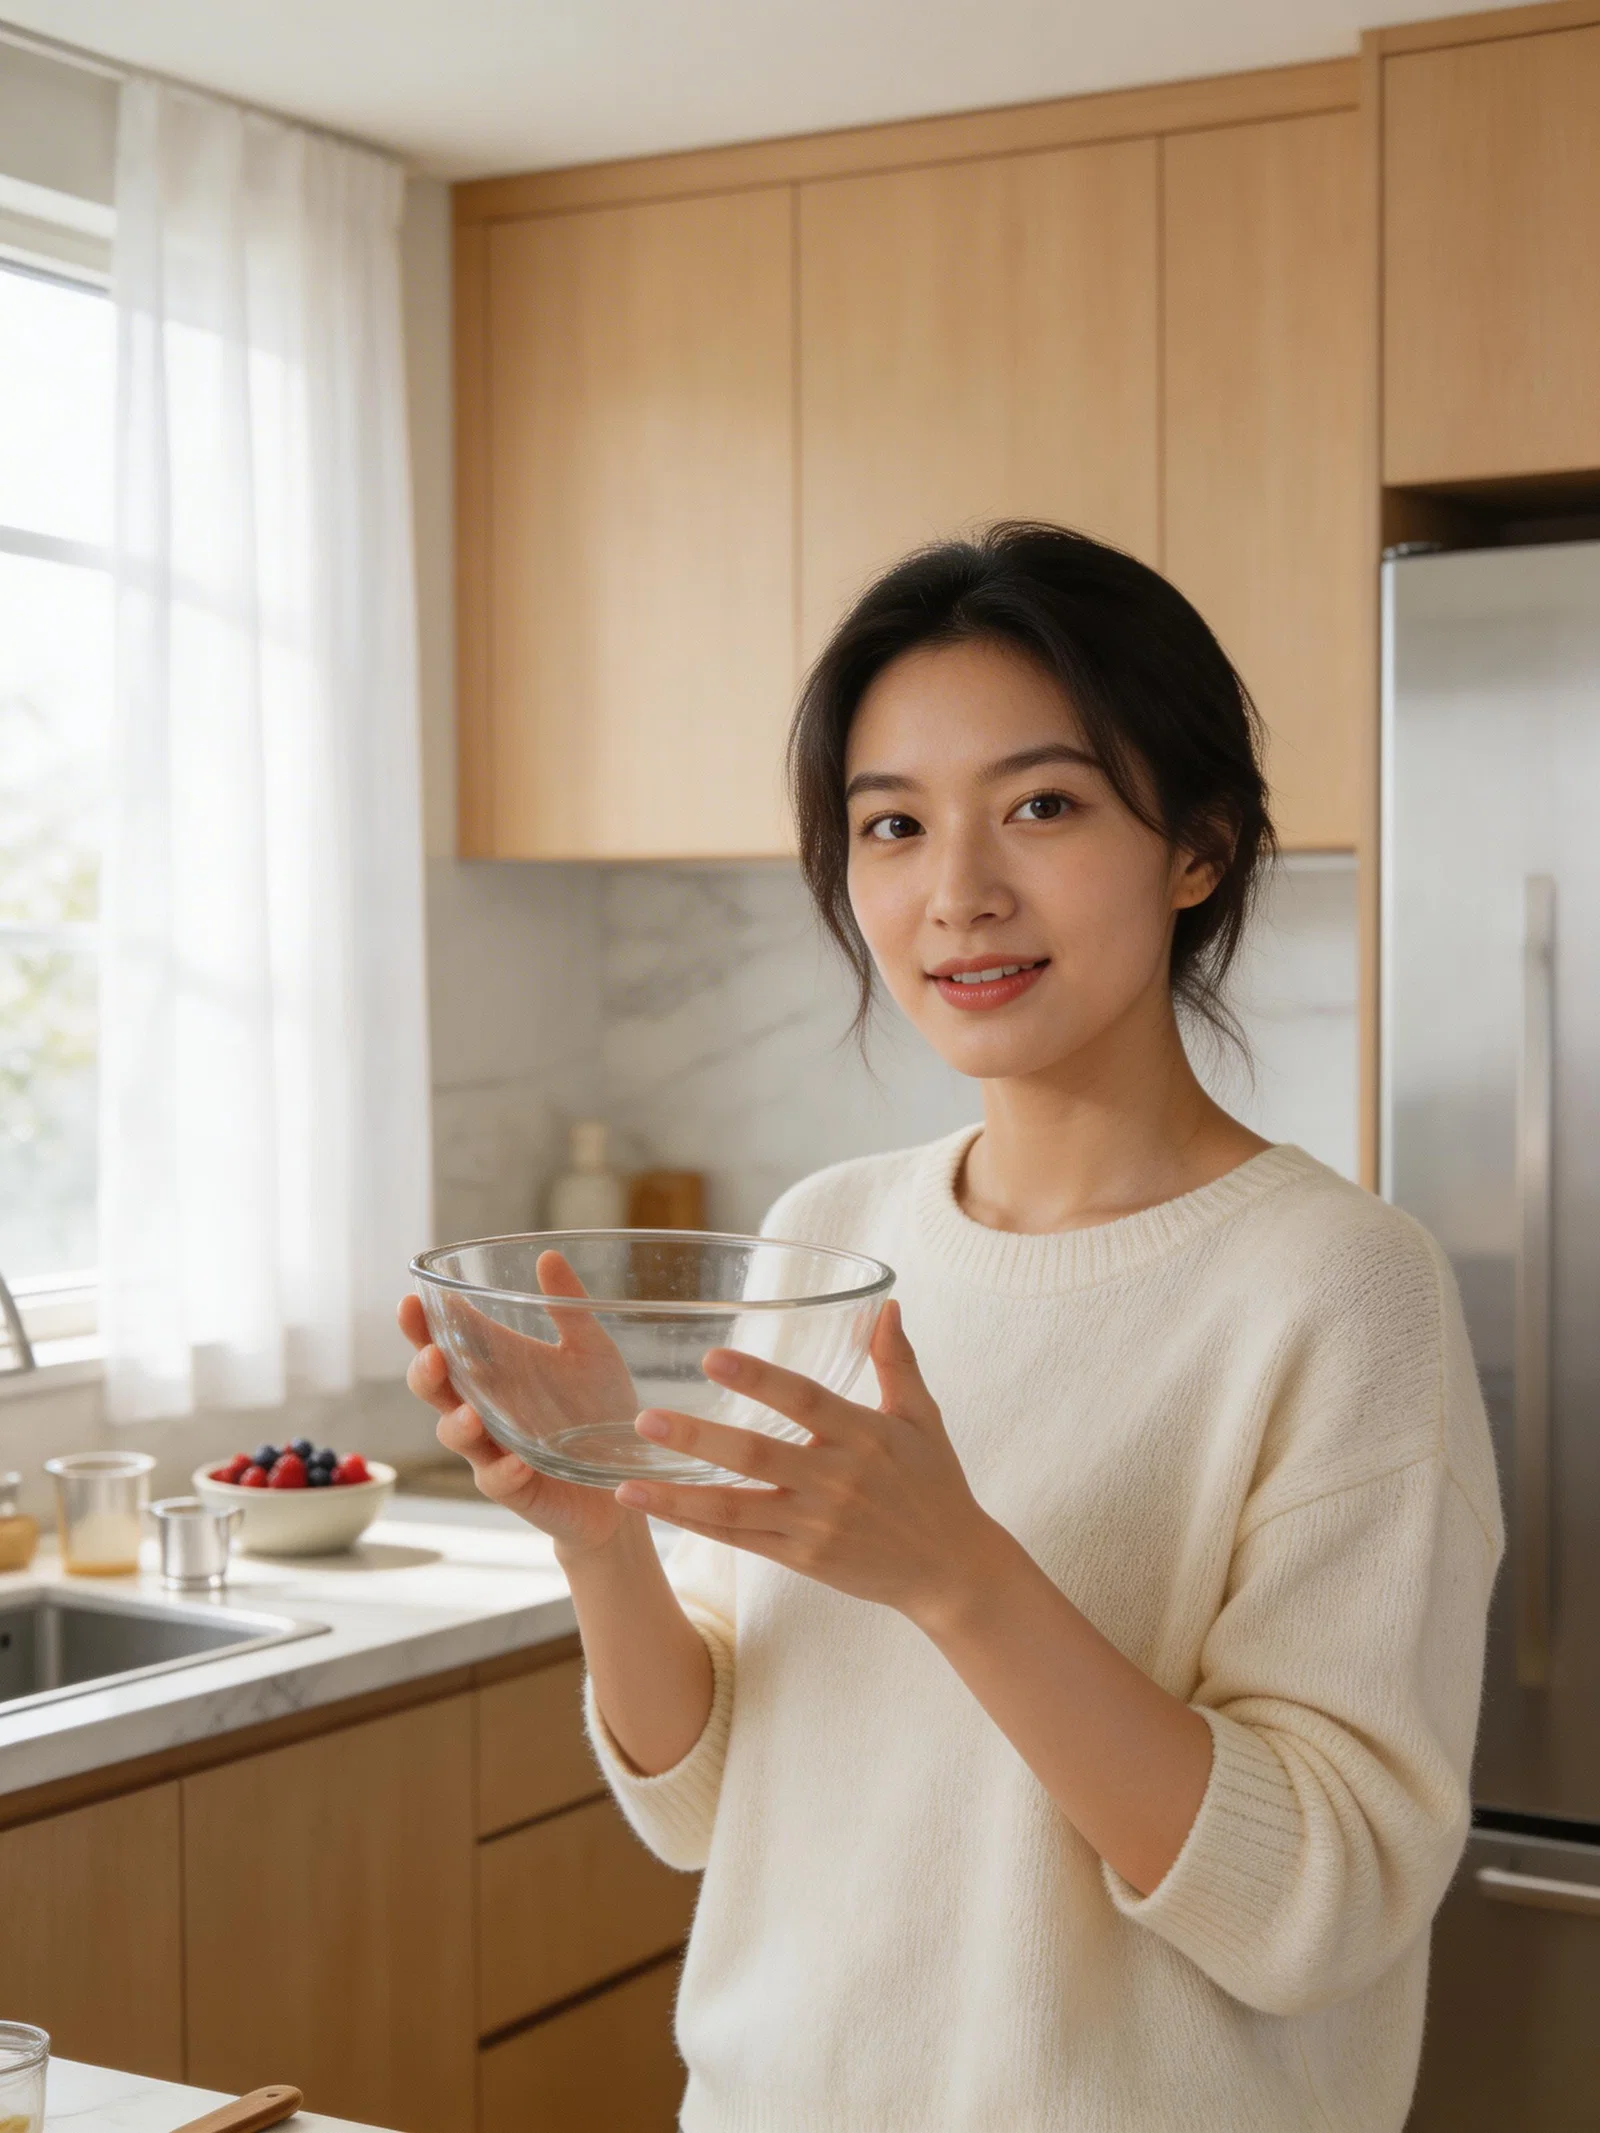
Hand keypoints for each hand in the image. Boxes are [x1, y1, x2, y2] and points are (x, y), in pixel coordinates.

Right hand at [397, 1266, 643, 1562]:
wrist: (625, 1479)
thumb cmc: (598, 1412)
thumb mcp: (592, 1351)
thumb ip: (568, 1307)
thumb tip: (547, 1255)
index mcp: (497, 1369)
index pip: (446, 1341)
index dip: (421, 1325)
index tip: (410, 1301)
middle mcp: (486, 1407)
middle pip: (436, 1388)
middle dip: (424, 1371)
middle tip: (432, 1355)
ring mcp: (496, 1449)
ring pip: (455, 1435)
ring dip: (457, 1424)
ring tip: (470, 1415)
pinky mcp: (517, 1487)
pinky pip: (497, 1481)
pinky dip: (504, 1471)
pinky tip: (517, 1463)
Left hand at [612, 1301, 995, 1625]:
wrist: (951, 1569)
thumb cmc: (936, 1484)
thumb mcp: (923, 1417)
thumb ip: (897, 1361)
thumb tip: (885, 1304)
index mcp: (863, 1436)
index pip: (803, 1400)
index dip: (758, 1378)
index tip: (712, 1358)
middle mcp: (835, 1480)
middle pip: (755, 1456)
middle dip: (697, 1438)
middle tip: (645, 1417)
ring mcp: (815, 1524)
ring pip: (736, 1508)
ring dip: (678, 1495)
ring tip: (626, 1482)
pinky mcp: (803, 1558)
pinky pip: (740, 1540)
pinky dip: (696, 1525)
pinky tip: (656, 1508)